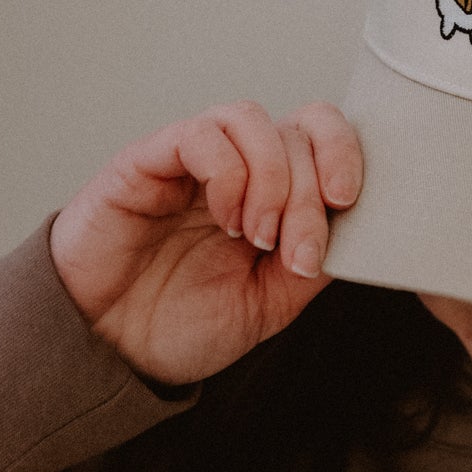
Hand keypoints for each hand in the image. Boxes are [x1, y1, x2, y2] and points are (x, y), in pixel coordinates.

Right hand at [48, 101, 362, 384]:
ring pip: (250, 117)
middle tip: (294, 251)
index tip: (348, 203)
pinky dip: (226, 173)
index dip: (346, 153)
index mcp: (269, 190)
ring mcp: (190, 160)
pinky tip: (224, 218)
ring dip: (271, 177)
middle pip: (296, 129)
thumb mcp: (270, 302)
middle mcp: (235, 165)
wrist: (109, 354)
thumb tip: (362, 225)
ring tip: (256, 236)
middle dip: (308, 193)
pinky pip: (198, 134)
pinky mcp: (145, 162)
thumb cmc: (181, 324)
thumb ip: (314, 262)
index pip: (321, 131)